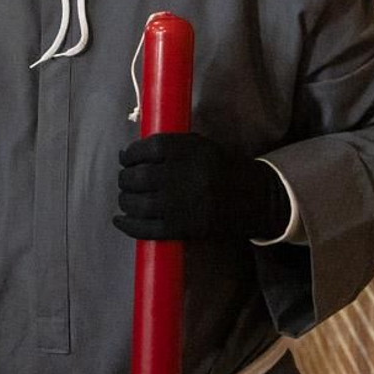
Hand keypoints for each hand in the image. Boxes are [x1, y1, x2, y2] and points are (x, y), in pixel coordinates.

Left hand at [115, 132, 290, 241]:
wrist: (254, 198)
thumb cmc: (221, 168)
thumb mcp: (199, 145)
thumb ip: (168, 147)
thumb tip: (128, 154)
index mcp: (186, 151)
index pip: (145, 149)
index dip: (129, 155)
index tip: (125, 159)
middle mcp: (180, 176)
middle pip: (136, 177)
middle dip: (125, 179)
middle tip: (126, 181)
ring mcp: (179, 204)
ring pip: (136, 203)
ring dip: (125, 201)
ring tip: (126, 199)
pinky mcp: (180, 228)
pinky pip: (145, 229)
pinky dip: (127, 225)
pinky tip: (120, 220)